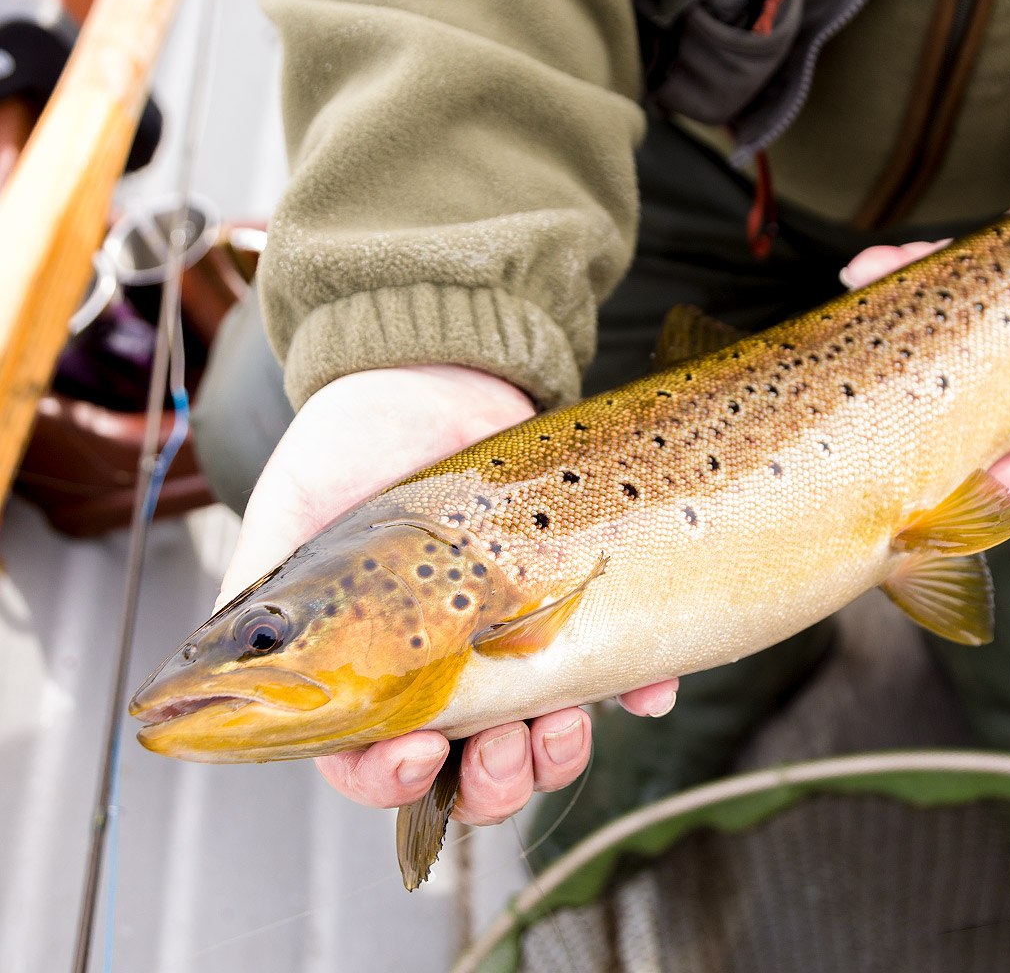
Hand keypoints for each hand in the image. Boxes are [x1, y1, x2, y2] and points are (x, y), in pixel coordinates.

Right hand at [221, 364, 678, 824]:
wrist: (438, 375)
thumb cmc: (353, 448)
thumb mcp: (291, 523)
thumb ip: (263, 603)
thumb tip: (213, 680)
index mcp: (369, 670)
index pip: (374, 761)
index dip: (391, 783)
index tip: (414, 753)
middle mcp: (446, 671)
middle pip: (470, 773)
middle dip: (492, 784)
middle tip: (504, 746)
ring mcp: (516, 644)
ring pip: (544, 738)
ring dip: (559, 754)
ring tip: (565, 722)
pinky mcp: (578, 606)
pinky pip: (621, 664)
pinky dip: (638, 689)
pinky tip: (646, 689)